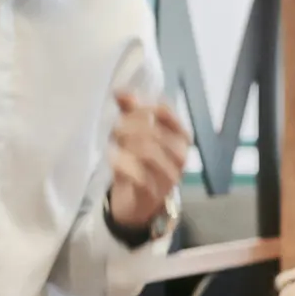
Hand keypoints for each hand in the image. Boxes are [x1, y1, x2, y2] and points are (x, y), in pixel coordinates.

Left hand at [107, 92, 190, 228]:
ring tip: (114, 144)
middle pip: (154, 131)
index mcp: (181, 137)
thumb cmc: (142, 163)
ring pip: (147, 152)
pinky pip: (138, 175)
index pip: (165, 112)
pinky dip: (122, 164)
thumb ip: (131, 111)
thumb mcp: (138, 135)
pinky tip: (113, 159)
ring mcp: (168, 176)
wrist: (139, 204)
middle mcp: (180, 156)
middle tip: (115, 129)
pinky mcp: (153, 193)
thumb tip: (120, 91)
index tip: (126, 111)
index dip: (142, 108)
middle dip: (129, 127)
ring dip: (125, 145)